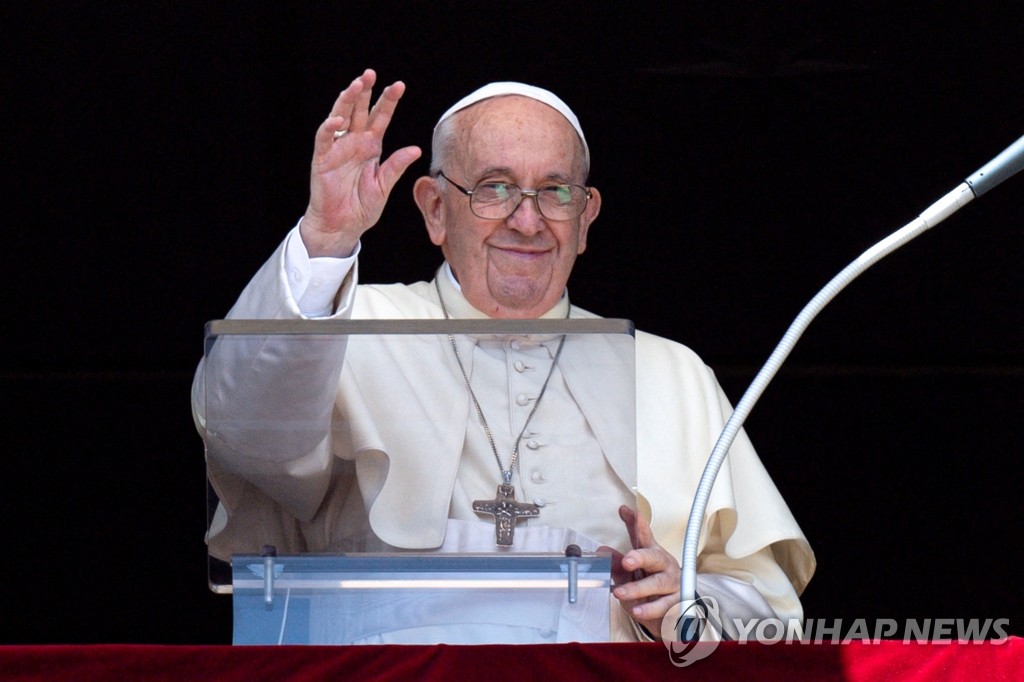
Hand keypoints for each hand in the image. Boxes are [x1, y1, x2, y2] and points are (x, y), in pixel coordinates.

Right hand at [301, 69, 422, 256]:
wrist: (342, 227)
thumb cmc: (362, 207)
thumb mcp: (384, 186)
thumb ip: (396, 166)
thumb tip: (416, 149)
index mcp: (371, 147)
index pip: (380, 118)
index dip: (388, 102)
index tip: (398, 85)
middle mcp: (354, 143)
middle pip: (359, 111)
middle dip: (364, 92)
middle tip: (371, 74)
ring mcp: (337, 149)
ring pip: (341, 117)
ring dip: (346, 101)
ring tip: (355, 86)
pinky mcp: (322, 159)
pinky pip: (324, 139)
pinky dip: (329, 128)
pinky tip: (336, 119)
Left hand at [600, 505, 680, 639]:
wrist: (668, 614)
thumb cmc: (648, 589)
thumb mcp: (629, 575)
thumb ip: (617, 564)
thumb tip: (601, 551)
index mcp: (651, 554)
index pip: (642, 535)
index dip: (636, 523)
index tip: (625, 511)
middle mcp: (664, 565)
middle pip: (654, 557)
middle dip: (641, 557)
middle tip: (627, 561)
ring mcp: (673, 583)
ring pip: (658, 583)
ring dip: (637, 588)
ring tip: (619, 593)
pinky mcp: (677, 602)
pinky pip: (663, 605)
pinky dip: (649, 608)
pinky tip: (638, 610)